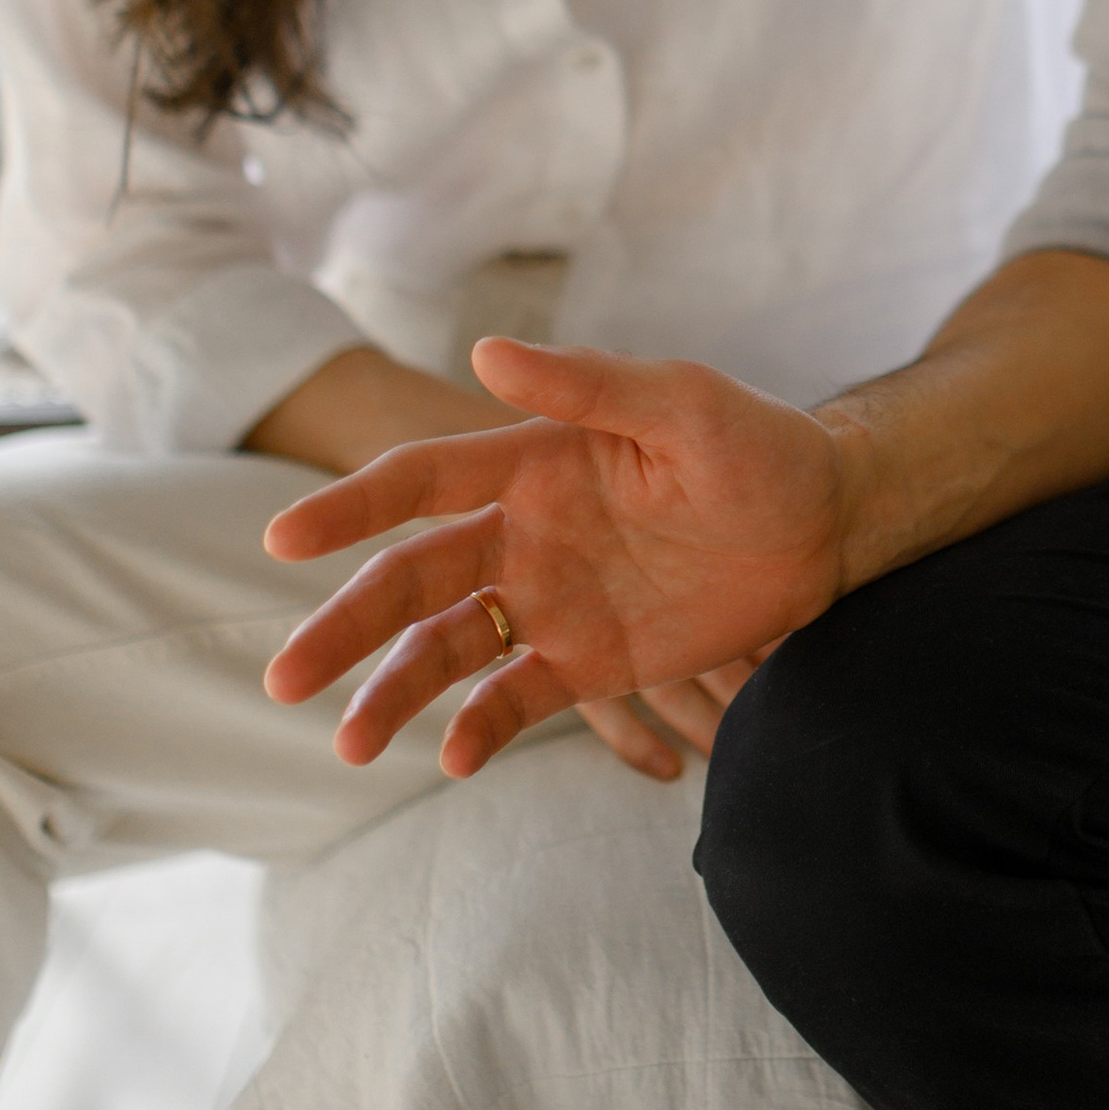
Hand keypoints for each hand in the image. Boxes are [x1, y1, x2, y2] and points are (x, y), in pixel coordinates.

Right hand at [260, 338, 851, 779]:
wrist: (827, 523)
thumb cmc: (755, 444)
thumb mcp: (681, 403)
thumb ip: (589, 384)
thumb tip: (485, 352)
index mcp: (531, 462)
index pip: (420, 483)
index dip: (349, 509)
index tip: (281, 539)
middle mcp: (522, 534)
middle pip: (409, 582)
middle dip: (342, 627)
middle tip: (282, 678)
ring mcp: (548, 602)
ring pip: (445, 650)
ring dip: (392, 693)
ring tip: (348, 744)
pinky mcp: (585, 662)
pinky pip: (515, 699)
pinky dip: (480, 728)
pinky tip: (456, 758)